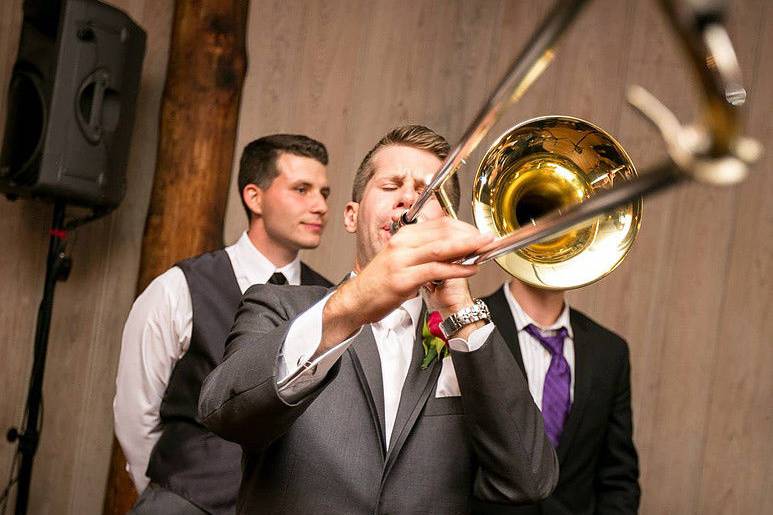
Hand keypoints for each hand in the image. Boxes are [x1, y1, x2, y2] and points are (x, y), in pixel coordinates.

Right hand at [320, 218, 492, 351]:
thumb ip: (423, 251)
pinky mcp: (403, 279)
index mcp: (403, 235)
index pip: (440, 224)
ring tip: (486, 249)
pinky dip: (457, 268)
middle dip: (471, 235)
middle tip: (489, 239)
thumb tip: (450, 247)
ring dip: (468, 247)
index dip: (464, 227)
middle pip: (444, 232)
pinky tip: (471, 269)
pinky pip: (436, 270)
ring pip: (442, 248)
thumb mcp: (401, 258)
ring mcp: (402, 260)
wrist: (355, 300)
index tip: (479, 233)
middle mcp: (402, 243)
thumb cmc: (379, 282)